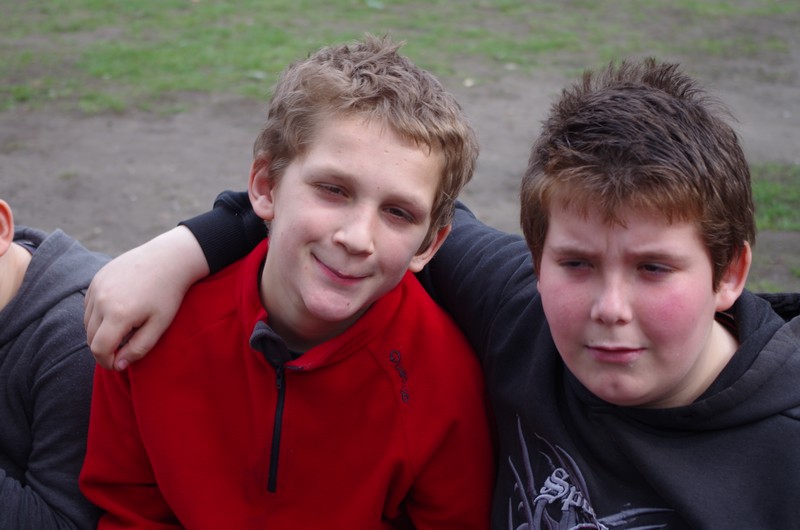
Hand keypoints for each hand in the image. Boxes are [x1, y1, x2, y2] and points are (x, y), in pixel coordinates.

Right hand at [84, 226, 208, 369]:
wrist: (168, 259)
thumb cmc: (167, 294)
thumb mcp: (159, 325)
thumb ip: (138, 348)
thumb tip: (118, 364)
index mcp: (118, 314)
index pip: (99, 349)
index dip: (107, 362)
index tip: (119, 364)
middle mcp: (101, 300)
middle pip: (90, 338)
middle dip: (104, 349)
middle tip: (123, 349)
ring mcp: (96, 287)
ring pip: (87, 322)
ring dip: (100, 332)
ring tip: (124, 329)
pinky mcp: (96, 278)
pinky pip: (88, 306)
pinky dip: (98, 315)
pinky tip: (118, 312)